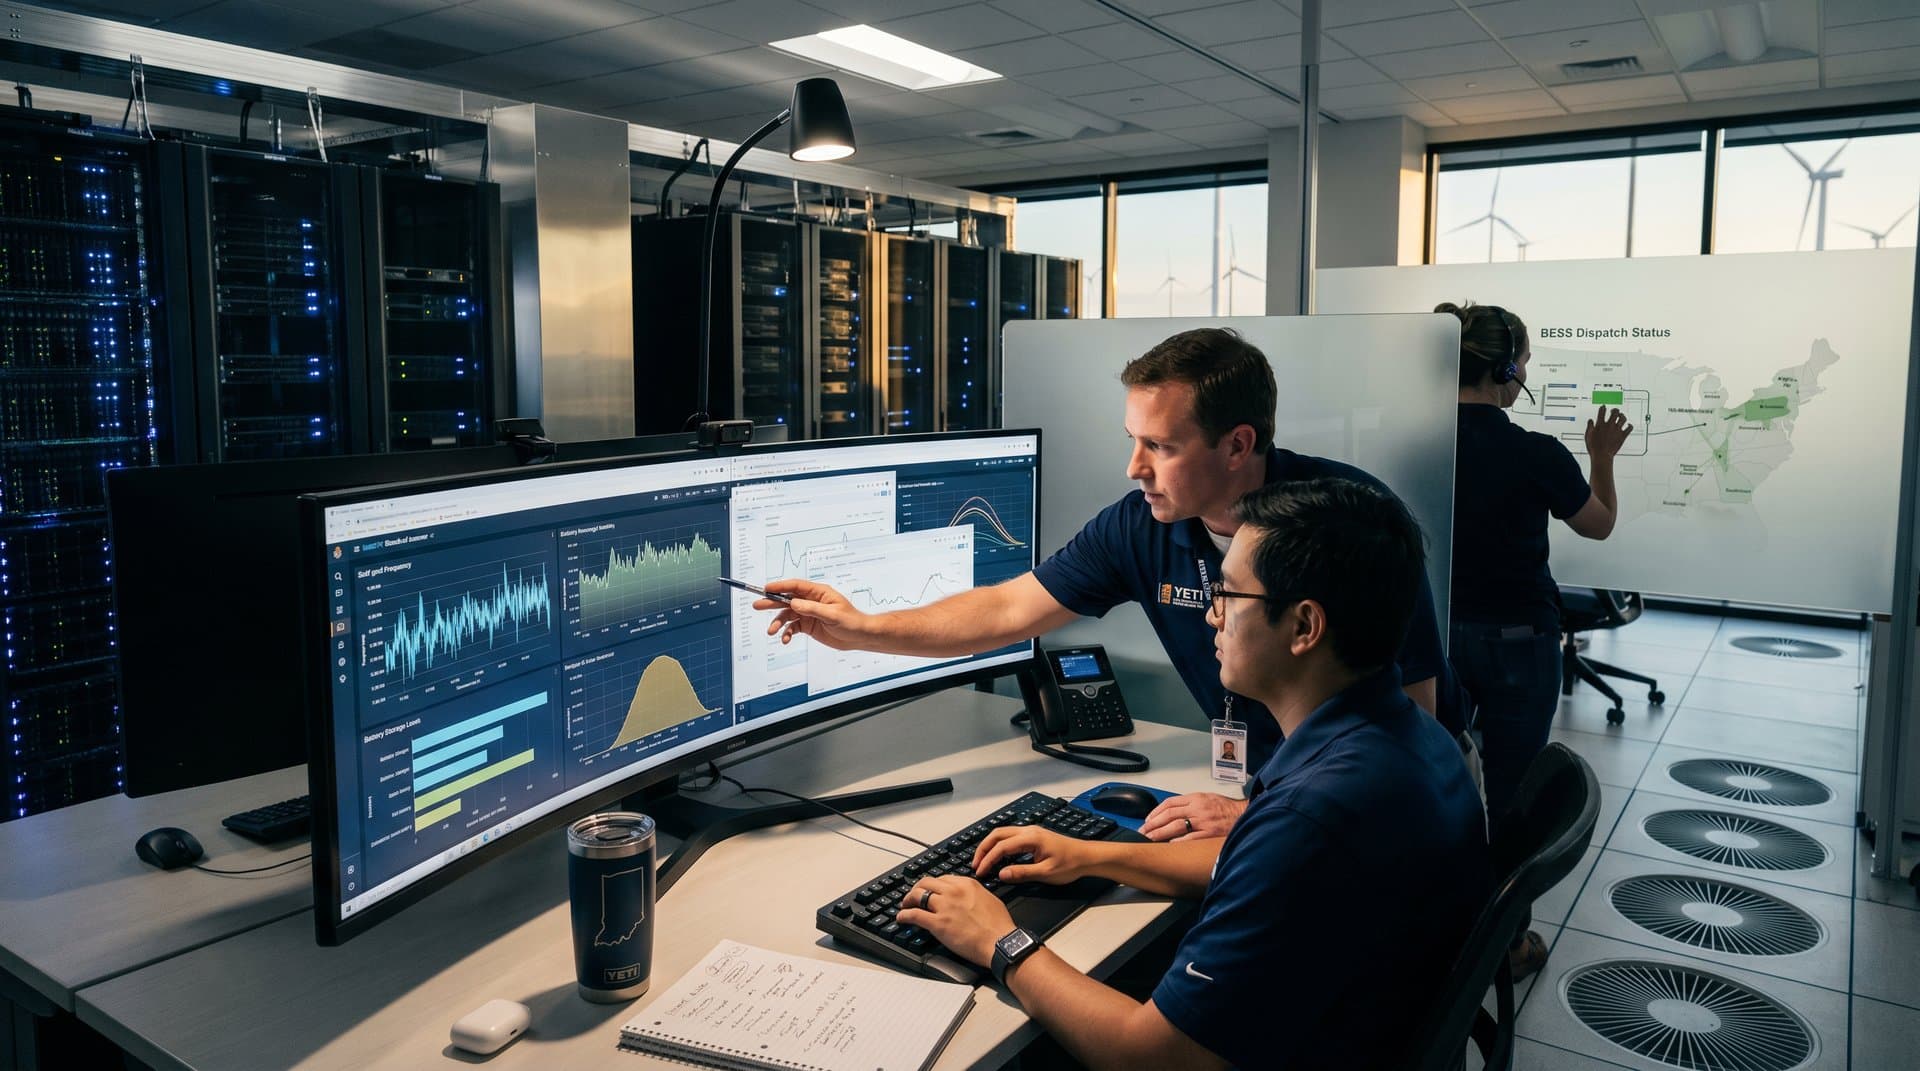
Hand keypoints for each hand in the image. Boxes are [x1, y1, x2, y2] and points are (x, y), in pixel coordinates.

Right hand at [756, 579, 874, 650]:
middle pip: (787, 599)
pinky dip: (786, 633)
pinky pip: (792, 628)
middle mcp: (811, 601)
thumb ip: (812, 609)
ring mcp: (808, 613)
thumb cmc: (851, 621)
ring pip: (787, 615)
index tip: (766, 588)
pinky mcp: (808, 625)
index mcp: (818, 593)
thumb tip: (794, 604)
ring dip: (778, 623)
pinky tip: (784, 639)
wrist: (859, 637)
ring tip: (771, 631)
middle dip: (772, 602)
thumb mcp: (832, 615)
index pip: (796, 587)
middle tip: (757, 605)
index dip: (780, 586)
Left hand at [894, 875, 1013, 966]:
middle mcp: (953, 891)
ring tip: (905, 905)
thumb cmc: (999, 926)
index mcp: (967, 884)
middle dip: (917, 888)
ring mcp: (944, 906)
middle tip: (913, 895)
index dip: (933, 885)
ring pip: (917, 895)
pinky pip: (914, 915)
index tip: (930, 890)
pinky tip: (901, 918)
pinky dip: (904, 915)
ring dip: (908, 900)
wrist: (1000, 942)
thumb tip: (968, 898)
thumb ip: (975, 894)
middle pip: (926, 882)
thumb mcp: (989, 899)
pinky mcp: (938, 923)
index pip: (942, 878)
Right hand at [972, 826, 1092, 885]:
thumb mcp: (1045, 873)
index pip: (1001, 847)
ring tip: (983, 861)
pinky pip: (1011, 837)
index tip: (980, 872)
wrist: (1087, 857)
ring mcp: (1031, 832)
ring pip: (1003, 834)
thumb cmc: (1070, 864)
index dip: (988, 859)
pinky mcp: (1034, 836)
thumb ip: (1022, 873)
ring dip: (991, 846)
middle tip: (975, 864)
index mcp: (1030, 838)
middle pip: (997, 834)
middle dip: (983, 849)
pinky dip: (1000, 845)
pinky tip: (999, 858)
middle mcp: (1028, 831)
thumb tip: (1001, 874)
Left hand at [1139, 793, 1245, 841]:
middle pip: (1169, 815)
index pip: (1169, 803)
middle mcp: (1198, 808)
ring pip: (1175, 826)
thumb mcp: (1208, 799)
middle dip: (1153, 824)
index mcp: (1196, 798)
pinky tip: (1169, 846)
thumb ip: (1191, 804)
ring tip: (1150, 839)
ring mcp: (1203, 821)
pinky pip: (1189, 839)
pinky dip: (1177, 842)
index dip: (1155, 812)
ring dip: (1160, 833)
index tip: (1148, 820)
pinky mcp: (1210, 834)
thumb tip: (1172, 814)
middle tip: (1143, 831)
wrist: (1246, 815)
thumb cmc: (1228, 809)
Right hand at [1585, 406, 1632, 458]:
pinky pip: (1629, 428)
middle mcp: (1609, 425)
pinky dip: (1630, 426)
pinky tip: (1628, 425)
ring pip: (1623, 418)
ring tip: (1621, 416)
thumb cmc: (1594, 447)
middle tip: (1613, 411)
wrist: (1602, 455)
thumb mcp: (1588, 436)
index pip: (1602, 411)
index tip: (1603, 407)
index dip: (1603, 408)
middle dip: (1614, 410)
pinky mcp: (1622, 436)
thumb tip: (1591, 421)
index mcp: (1600, 424)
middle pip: (1615, 412)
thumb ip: (1590, 426)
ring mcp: (1617, 430)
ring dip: (1622, 416)